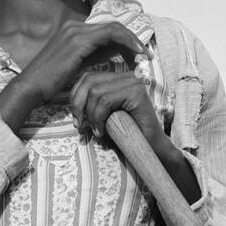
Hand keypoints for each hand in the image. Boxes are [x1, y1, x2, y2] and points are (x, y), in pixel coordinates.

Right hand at [18, 19, 147, 106]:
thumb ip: (94, 56)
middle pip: (112, 27)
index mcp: (73, 30)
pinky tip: (135, 54)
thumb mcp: (77, 66)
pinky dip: (126, 42)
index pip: (106, 29)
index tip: (138, 54)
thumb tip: (115, 53)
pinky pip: (109, 34)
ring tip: (143, 55)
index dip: (125, 40)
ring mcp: (75, 31)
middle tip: (145, 55)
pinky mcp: (78, 40)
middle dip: (131, 40)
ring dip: (132, 41)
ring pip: (114, 28)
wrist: (31, 87)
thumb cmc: (50, 82)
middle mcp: (74, 26)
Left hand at [68, 67, 202, 207]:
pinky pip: (106, 101)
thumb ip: (92, 104)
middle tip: (79, 125)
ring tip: (95, 130)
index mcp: (119, 78)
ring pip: (96, 92)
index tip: (76, 119)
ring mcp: (133, 83)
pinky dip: (98, 118)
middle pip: (89, 80)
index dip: (76, 97)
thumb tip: (72, 104)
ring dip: (90, 114)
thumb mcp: (105, 116)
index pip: (88, 77)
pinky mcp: (137, 94)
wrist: (152, 149)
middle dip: (78, 104)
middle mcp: (127, 76)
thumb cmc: (128, 135)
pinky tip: (102, 132)